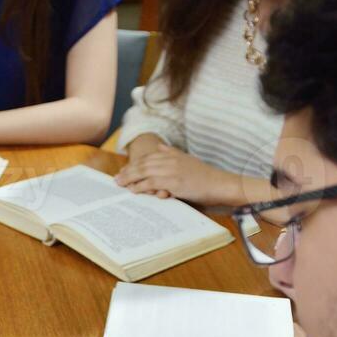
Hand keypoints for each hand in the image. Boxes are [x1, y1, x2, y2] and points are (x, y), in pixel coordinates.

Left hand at [115, 146, 239, 203]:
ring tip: (120, 184)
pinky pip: (151, 183)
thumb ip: (172, 152)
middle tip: (116, 179)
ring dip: (130, 178)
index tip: (124, 170)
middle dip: (128, 171)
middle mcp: (170, 160)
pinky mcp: (173, 181)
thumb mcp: (187, 160)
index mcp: (172, 154)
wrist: (219, 184)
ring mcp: (171, 170)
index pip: (148, 157)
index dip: (134, 164)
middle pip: (143, 164)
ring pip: (144, 172)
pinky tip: (132, 190)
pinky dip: (140, 187)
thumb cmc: (204, 176)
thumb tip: (160, 146)